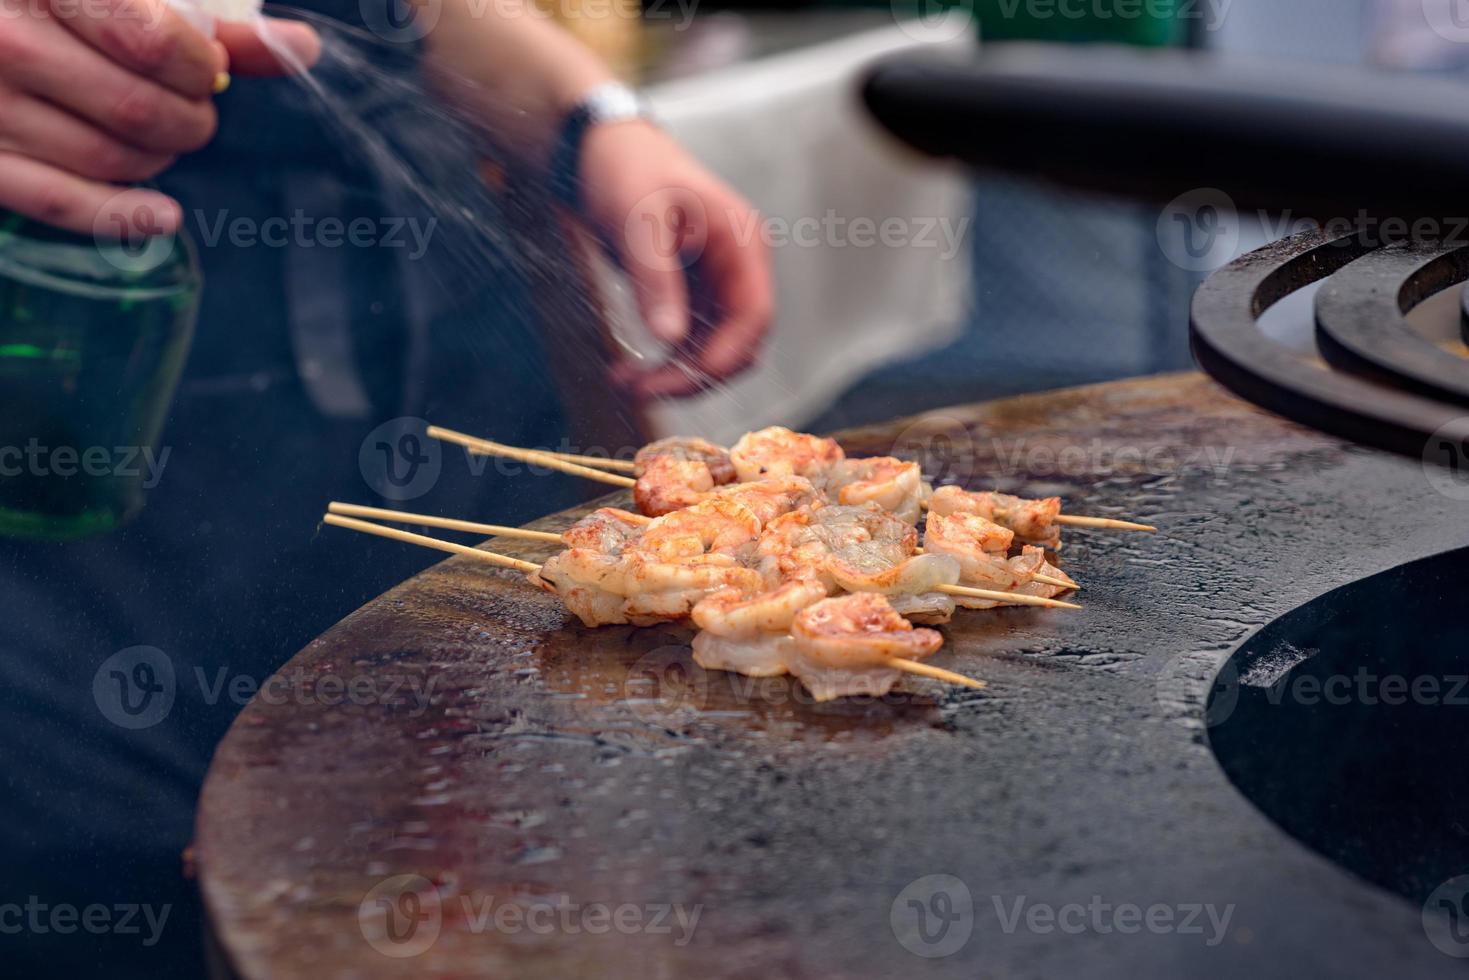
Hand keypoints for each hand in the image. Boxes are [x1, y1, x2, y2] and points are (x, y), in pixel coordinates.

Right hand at [0, 0, 318, 236]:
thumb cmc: (53, 8)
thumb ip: (208, 24)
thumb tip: (302, 46)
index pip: (153, 42)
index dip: (201, 67)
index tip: (205, 68)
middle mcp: (6, 41)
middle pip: (140, 109)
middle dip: (190, 118)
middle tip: (191, 108)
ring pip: (111, 158)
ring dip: (160, 157)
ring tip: (160, 136)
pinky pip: (61, 203)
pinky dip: (124, 214)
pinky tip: (163, 214)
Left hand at [578, 120, 773, 399]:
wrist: (599, 150)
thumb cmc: (626, 170)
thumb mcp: (638, 221)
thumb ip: (656, 279)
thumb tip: (669, 338)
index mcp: (742, 244)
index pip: (754, 315)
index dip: (726, 355)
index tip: (682, 379)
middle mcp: (738, 268)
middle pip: (738, 343)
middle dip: (694, 374)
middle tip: (639, 389)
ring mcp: (717, 284)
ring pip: (713, 351)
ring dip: (675, 376)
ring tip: (623, 383)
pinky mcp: (691, 295)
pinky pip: (689, 343)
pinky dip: (663, 362)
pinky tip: (627, 372)